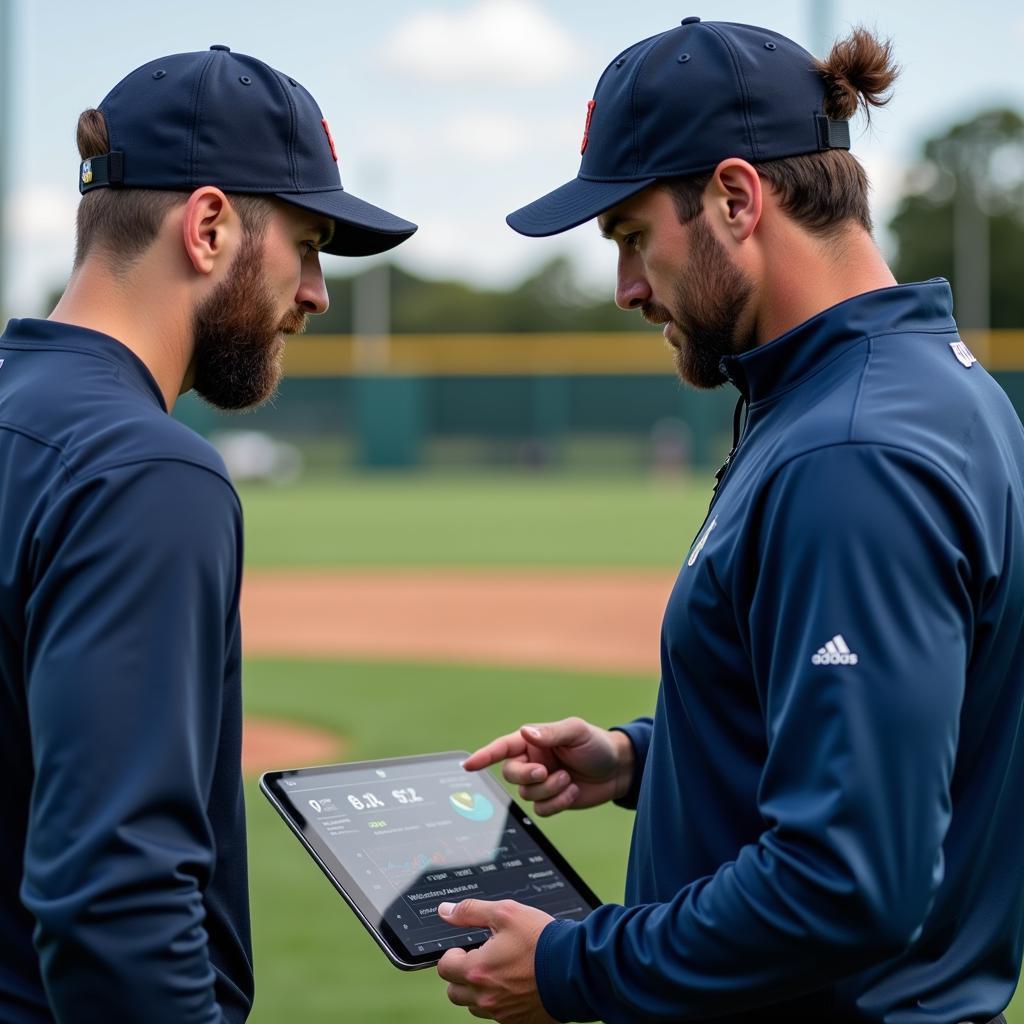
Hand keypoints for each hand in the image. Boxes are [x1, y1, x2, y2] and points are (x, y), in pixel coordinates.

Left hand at [436, 899, 556, 1023]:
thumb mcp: (506, 913)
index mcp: (477, 970)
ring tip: (501, 970)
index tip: (466, 947)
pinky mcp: (518, 1022)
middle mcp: (486, 997)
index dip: (453, 954)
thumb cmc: (542, 940)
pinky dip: (500, 1001)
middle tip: (482, 958)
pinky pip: (497, 1015)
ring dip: (480, 990)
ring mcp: (502, 1013)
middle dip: (462, 974)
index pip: (444, 968)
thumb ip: (471, 911)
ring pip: (475, 1006)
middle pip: (454, 992)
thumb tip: (446, 911)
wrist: (575, 968)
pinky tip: (515, 984)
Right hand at [462, 717, 633, 815]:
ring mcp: (541, 782)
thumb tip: (524, 733)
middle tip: (546, 771)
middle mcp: (533, 761)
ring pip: (526, 794)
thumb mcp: (576, 732)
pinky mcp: (552, 800)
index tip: (468, 765)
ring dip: (548, 789)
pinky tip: (572, 790)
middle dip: (527, 776)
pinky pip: (541, 809)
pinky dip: (557, 803)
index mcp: (533, 741)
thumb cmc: (596, 744)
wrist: (618, 769)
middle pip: (510, 775)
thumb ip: (550, 733)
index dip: (484, 756)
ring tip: (568, 779)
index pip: (502, 748)